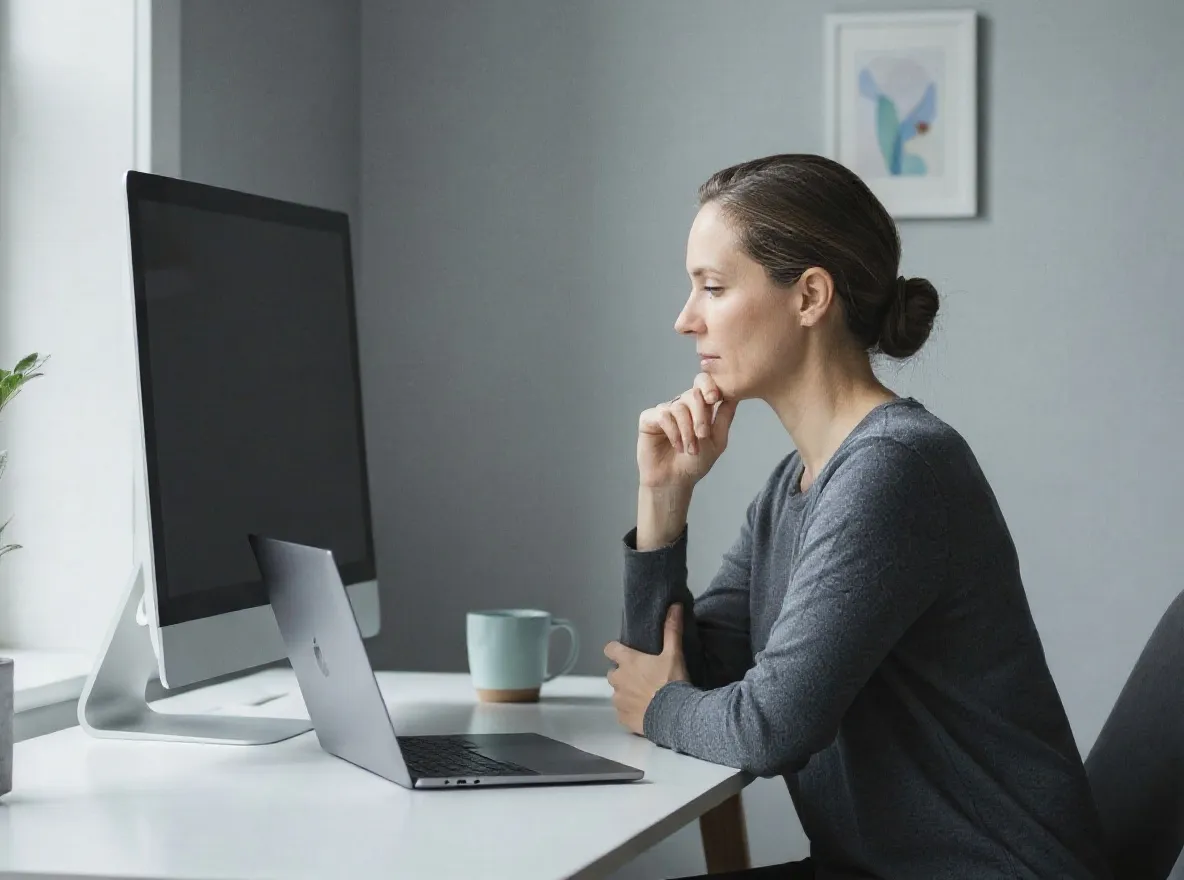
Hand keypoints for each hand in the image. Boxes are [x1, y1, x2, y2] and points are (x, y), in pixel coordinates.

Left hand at [604, 604, 689, 734]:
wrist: (673, 715)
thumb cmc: (671, 682)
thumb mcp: (674, 654)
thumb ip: (671, 630)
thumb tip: (675, 606)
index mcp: (628, 662)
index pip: (610, 649)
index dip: (615, 650)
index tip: (623, 652)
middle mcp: (618, 680)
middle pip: (613, 673)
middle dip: (623, 674)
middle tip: (641, 677)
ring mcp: (618, 700)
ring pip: (617, 694)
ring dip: (626, 693)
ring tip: (644, 696)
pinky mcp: (622, 718)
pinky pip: (622, 713)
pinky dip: (630, 711)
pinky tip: (644, 712)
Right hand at [637, 373, 737, 490]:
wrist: (674, 481)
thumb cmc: (694, 463)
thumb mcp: (717, 441)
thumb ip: (724, 417)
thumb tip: (735, 395)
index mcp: (698, 407)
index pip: (703, 383)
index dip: (709, 385)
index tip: (714, 398)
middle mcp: (681, 405)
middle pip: (693, 394)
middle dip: (700, 415)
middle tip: (702, 435)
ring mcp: (665, 410)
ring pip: (679, 407)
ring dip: (687, 430)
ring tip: (690, 449)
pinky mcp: (649, 419)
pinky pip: (663, 415)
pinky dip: (673, 431)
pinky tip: (676, 446)